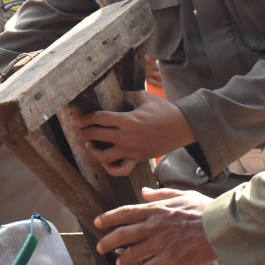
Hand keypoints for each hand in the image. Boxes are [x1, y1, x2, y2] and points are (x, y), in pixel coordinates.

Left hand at [76, 91, 194, 176]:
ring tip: (89, 144)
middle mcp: (127, 137)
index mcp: (128, 120)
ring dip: (93, 151)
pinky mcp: (137, 159)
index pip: (100, 119)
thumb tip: (113, 95)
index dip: (87, 118)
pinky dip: (110, 168)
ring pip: (104, 157)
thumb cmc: (163, 110)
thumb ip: (125, 96)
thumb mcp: (143, 97)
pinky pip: (120, 170)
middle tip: (84, 128)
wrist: (182, 126)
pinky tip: (105, 161)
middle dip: (86, 132)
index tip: (82, 119)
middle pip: (97, 136)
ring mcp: (132, 150)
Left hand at [93, 187, 217, 264]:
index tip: (97, 222)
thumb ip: (161, 193)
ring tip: (120, 262)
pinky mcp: (170, 258)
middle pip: (122, 234)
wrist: (221, 226)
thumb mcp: (182, 195)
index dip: (108, 218)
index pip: (125, 212)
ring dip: (123, 259)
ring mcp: (161, 243)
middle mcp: (154, 226)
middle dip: (108, 242)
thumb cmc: (205, 210)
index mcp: (156, 210)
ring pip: (132, 253)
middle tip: (100, 247)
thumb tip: (144, 191)